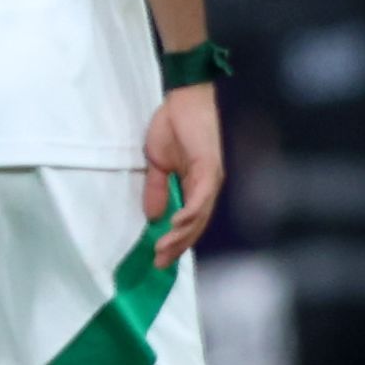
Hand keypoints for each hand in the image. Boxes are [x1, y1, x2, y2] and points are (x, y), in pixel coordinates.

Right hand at [143, 82, 224, 267]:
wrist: (183, 99)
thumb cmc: (172, 126)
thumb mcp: (157, 164)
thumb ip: (157, 190)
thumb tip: (152, 217)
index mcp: (196, 186)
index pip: (190, 222)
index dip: (176, 241)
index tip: (160, 260)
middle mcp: (208, 187)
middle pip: (197, 226)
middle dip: (178, 246)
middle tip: (160, 264)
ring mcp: (211, 179)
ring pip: (199, 217)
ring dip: (181, 235)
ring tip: (163, 250)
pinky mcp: (209, 168)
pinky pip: (200, 197)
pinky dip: (190, 214)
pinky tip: (176, 225)